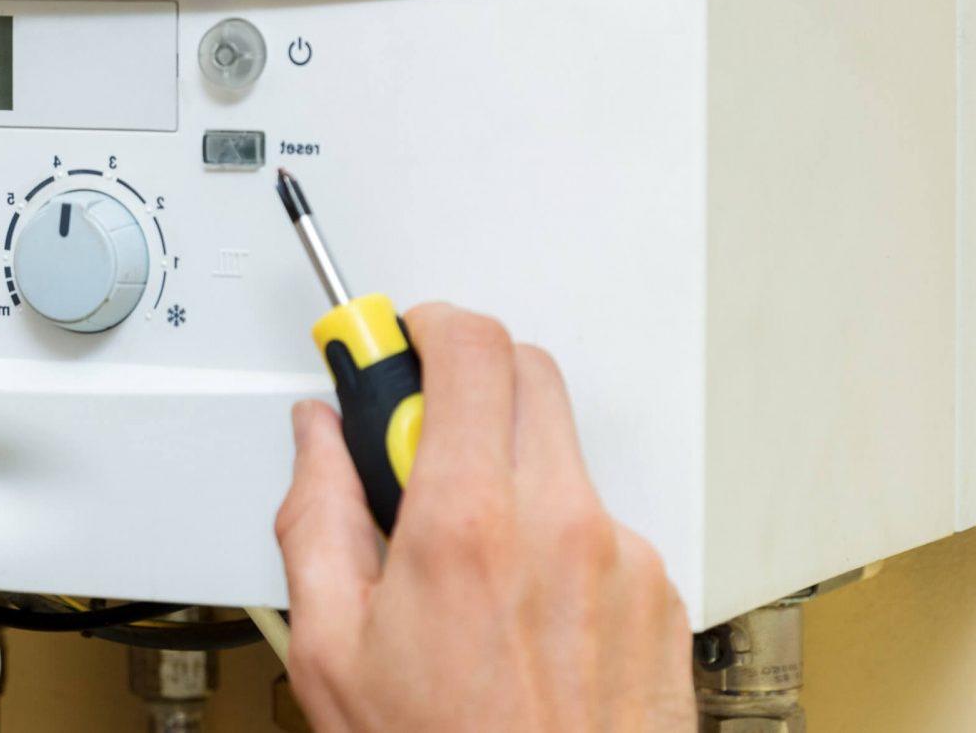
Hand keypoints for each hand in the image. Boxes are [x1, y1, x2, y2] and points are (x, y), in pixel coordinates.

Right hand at [274, 304, 694, 732]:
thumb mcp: (331, 649)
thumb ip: (316, 516)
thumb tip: (316, 441)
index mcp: (467, 524)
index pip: (467, 348)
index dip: (422, 326)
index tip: (391, 341)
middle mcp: (559, 523)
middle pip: (525, 372)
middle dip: (465, 382)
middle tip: (415, 437)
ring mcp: (623, 556)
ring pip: (561, 451)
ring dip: (509, 468)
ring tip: (467, 559)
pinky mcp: (659, 594)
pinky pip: (600, 522)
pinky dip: (556, 536)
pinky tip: (520, 607)